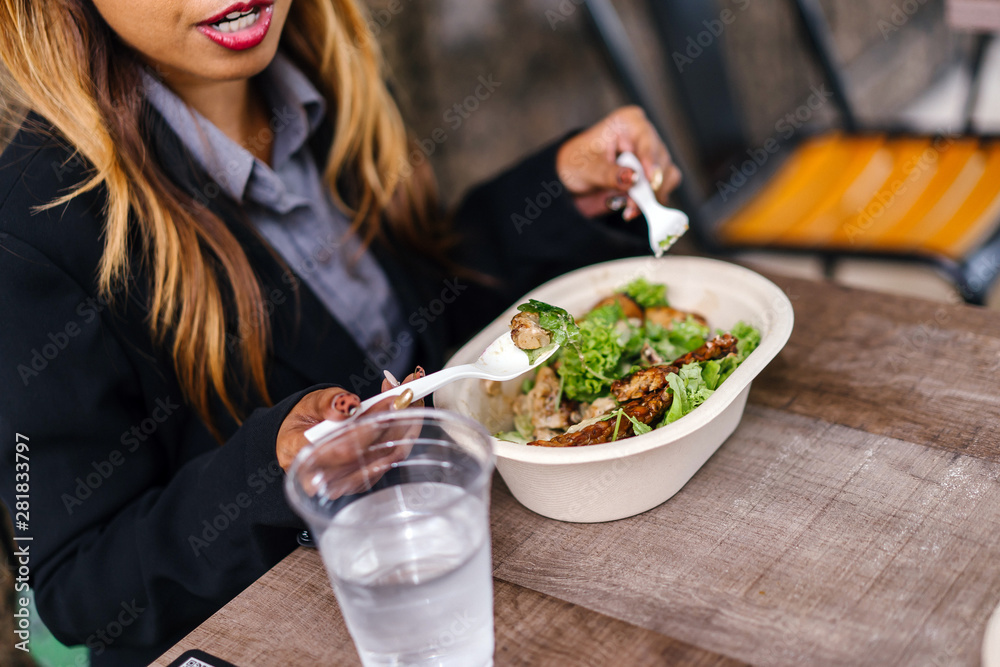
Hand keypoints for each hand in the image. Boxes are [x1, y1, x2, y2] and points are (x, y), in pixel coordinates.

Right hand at [276, 367, 425, 471]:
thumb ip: (327, 404)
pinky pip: (390, 458)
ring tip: (410, 396)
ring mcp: (349, 483)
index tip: (391, 400)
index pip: (346, 449)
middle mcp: (328, 480)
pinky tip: (406, 410)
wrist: (300, 437)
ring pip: (387, 457)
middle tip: (409, 392)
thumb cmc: (303, 421)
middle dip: (397, 420)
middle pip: (374, 455)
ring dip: (405, 424)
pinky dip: (403, 433)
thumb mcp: (309, 404)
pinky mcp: (365, 479)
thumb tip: (349, 405)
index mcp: (307, 461)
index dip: (372, 426)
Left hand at [556, 106, 681, 219]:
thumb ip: (610, 174)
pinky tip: (632, 209)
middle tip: (632, 204)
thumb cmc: (576, 164)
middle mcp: (644, 137)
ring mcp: (652, 156)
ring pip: (664, 178)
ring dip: (648, 197)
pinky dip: (650, 202)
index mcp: (628, 123)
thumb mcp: (587, 168)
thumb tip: (633, 178)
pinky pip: (661, 190)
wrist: (572, 181)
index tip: (649, 178)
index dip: (650, 160)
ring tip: (628, 209)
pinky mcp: (654, 176)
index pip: (646, 141)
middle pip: (659, 161)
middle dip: (647, 186)